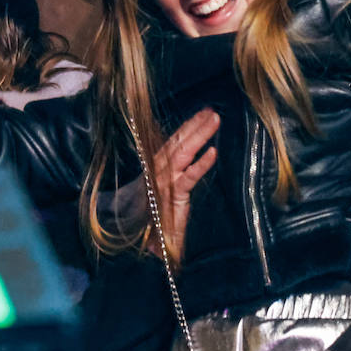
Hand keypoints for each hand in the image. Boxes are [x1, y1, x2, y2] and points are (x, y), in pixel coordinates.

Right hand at [147, 109, 218, 263]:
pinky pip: (189, 176)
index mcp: (160, 169)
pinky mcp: (172, 194)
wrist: (136, 238)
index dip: (189, 128)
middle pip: (180, 143)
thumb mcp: (165, 198)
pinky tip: (213, 152)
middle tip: (213, 111)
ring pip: (183, 152)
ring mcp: (166, 181)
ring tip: (214, 119)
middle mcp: (161, 171)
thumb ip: (177, 181)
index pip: (176, 143)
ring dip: (199, 134)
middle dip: (196, 126)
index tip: (203, 114)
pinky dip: (201, 164)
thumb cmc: (152, 218)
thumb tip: (185, 169)